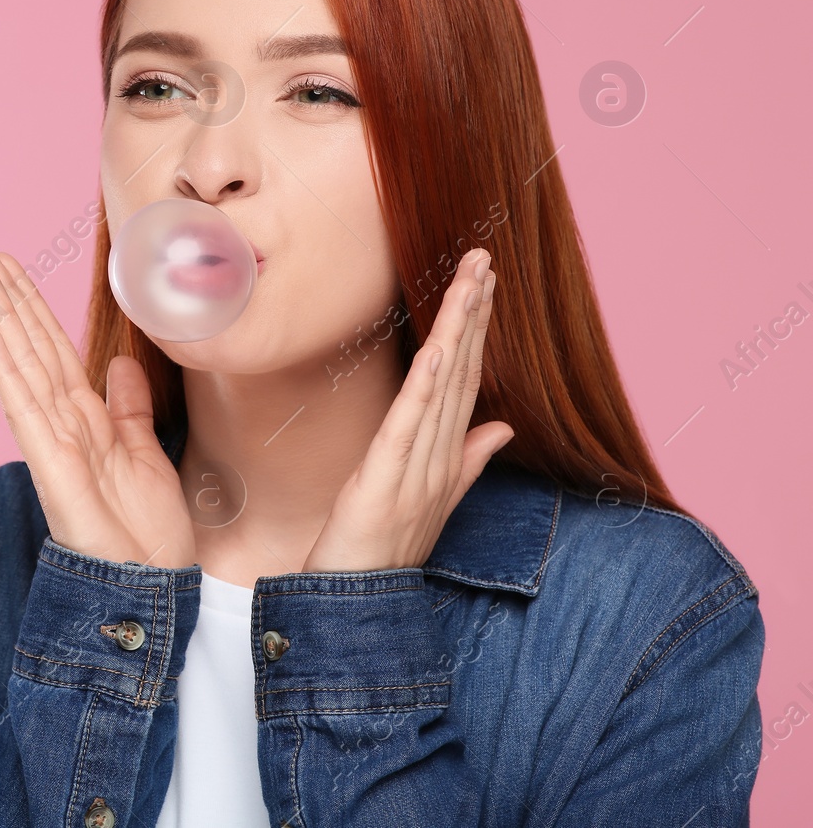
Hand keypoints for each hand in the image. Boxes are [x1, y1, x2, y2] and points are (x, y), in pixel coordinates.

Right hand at [0, 240, 196, 568]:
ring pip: (20, 365)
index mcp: (84, 417)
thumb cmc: (147, 531)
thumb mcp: (145, 453)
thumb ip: (129, 408)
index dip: (29, 302)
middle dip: (3, 294)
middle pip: (27, 344)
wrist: (153, 584)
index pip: (50, 346)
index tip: (7, 263)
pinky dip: (7, 371)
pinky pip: (26, 410)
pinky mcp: (53, 467)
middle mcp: (61, 423)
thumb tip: (117, 364)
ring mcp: (52, 442)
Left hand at [301, 247, 513, 573]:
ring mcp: (416, 468)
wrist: (359, 605)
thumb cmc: (385, 552)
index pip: (465, 378)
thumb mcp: (430, 499)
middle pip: (462, 371)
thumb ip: (468, 461)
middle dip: (474, 312)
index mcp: (444, 454)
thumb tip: (503, 427)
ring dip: (459, 330)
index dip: (478, 327)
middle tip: (484, 257)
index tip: (484, 280)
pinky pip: (410, 425)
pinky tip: (440, 346)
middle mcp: (438, 456)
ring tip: (472, 281)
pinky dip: (427, 384)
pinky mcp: (386, 481)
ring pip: (443, 387)